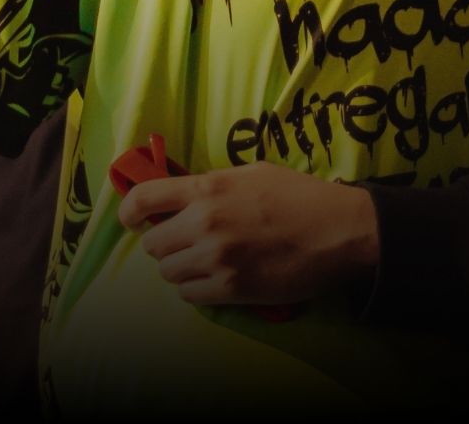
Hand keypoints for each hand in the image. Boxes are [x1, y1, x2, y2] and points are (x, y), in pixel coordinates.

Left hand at [118, 163, 379, 306]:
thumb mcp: (252, 174)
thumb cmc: (300, 196)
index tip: (131, 219)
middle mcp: (204, 223)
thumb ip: (213, 185)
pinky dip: (197, 289)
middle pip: (152, 244)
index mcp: (208, 188)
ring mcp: (216, 259)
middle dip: (165, 243)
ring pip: (169, 272)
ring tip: (205, 262)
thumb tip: (182, 198)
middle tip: (186, 242)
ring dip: (181, 268)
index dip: (129, 210)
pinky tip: (217, 279)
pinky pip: (190, 295)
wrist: (339, 230)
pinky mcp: (230, 289)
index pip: (144, 198)